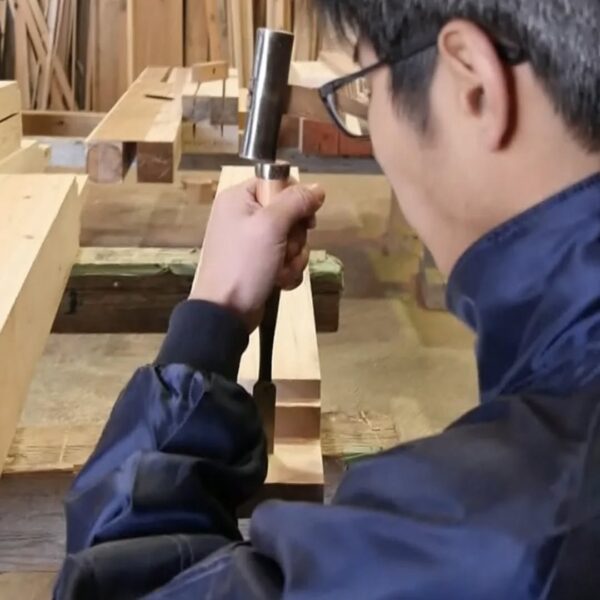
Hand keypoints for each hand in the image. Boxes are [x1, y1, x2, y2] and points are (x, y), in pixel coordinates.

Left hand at [190, 178, 324, 331]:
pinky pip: (286, 258)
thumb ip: (295, 201)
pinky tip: (279, 282)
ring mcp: (252, 242)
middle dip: (295, 237)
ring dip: (293, 258)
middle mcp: (244, 216)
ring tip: (279, 271)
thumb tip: (318, 188)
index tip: (304, 219)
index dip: (295, 200)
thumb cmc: (244, 264)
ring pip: (291, 239)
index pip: (278, 183)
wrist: (225, 312)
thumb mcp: (271, 226)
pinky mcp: (259, 263)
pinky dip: (287, 271)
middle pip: (289, 213)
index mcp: (239, 198)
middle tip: (285, 249)